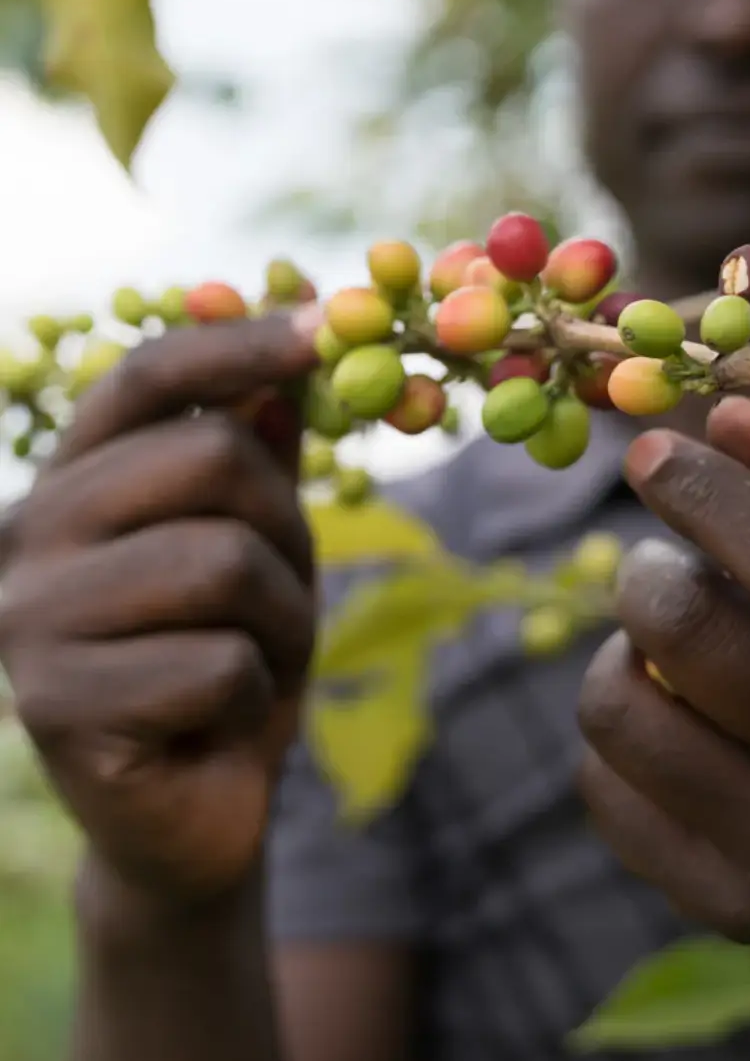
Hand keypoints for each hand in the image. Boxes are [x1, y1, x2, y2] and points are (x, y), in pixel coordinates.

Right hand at [0, 309, 318, 904]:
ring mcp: (30, 623)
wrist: (193, 817)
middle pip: (208, 456)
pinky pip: (220, 663)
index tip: (324, 328)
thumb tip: (288, 355)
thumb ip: (261, 457)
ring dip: (283, 618)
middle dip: (286, 527)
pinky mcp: (56, 709)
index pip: (145, 378)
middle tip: (283, 593)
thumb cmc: (227, 661)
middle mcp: (27, 535)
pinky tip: (219, 722)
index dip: (236, 345)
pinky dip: (256, 694)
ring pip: (224, 562)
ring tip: (255, 661)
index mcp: (71, 480)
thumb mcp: (260, 546)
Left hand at [578, 395, 749, 946]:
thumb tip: (722, 417)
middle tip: (656, 571)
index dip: (712, 499)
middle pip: (691, 636)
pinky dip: (616, 737)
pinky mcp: (728, 907)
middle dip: (646, 575)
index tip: (649, 455)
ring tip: (668, 656)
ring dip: (621, 654)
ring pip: (618, 707)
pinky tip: (672, 730)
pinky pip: (599, 784)